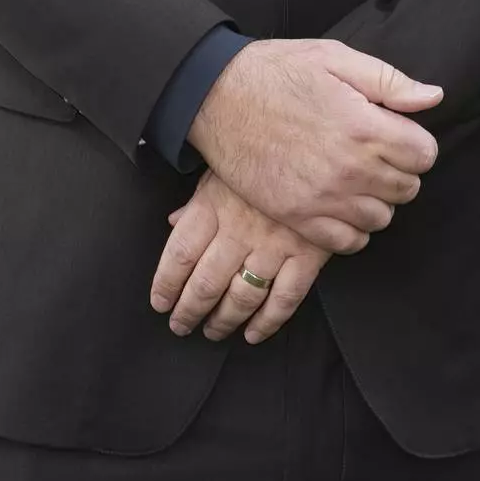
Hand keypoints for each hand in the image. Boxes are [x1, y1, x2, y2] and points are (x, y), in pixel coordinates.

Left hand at [151, 172, 330, 343]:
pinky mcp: (308, 255)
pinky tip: (253, 333)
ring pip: (242, 297)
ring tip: (212, 331)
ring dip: (223, 321)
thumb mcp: (223, 168)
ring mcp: (275, 245)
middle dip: (189, 311)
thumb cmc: (264, 155)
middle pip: (206, 284)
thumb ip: (198, 200)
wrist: (319, 147)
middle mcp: (240, 230)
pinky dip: (268, 323)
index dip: (166, 284)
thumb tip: (173, 222)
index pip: (180, 254)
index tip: (160, 302)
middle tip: (180, 325)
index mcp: (215, 205)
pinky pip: (284, 299)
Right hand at [189, 39, 441, 253]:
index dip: (414, 141)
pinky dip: (351, 227)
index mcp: (364, 126)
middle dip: (398, 169)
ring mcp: (323, 199)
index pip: (425, 154)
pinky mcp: (298, 218)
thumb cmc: (279, 71)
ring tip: (354, 175)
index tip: (394, 132)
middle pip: (407, 189)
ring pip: (382, 219)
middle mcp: (350, 169)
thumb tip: (433, 97)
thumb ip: (390, 81)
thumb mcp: (335, 58)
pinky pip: (348, 243)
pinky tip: (338, 201)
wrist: (217, 96)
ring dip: (375, 199)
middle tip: (372, 150)